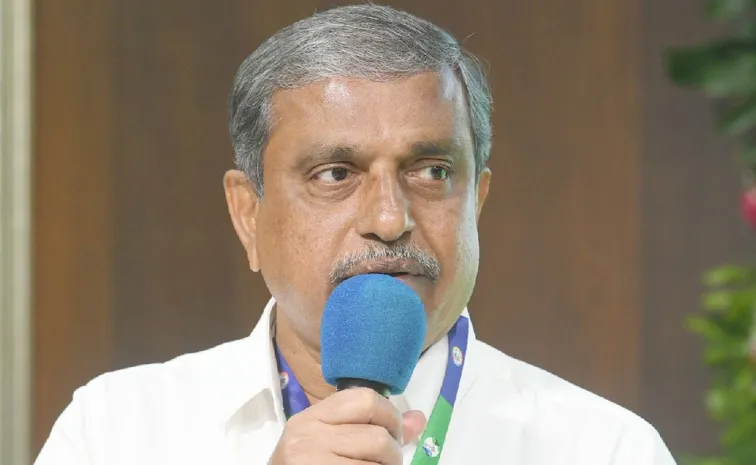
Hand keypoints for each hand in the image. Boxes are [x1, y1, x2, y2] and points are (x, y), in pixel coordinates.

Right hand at [269, 387, 426, 464]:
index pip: (366, 399)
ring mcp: (311, 460)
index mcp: (311, 417)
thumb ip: (372, 428)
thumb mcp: (330, 442)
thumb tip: (418, 419)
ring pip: (377, 458)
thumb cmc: (306, 464)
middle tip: (386, 462)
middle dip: (393, 452)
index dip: (390, 416)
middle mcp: (308, 435)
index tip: (391, 434)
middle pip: (378, 435)